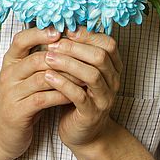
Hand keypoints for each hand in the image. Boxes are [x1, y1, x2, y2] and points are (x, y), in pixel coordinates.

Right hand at [0, 26, 72, 159]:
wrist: (1, 135)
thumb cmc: (20, 103)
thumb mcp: (25, 78)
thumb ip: (38, 61)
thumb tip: (63, 41)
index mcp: (9, 63)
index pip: (21, 39)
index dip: (41, 33)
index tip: (63, 31)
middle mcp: (8, 75)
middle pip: (37, 58)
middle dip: (63, 57)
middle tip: (85, 57)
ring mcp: (11, 93)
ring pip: (42, 78)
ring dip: (66, 77)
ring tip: (86, 76)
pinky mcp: (17, 112)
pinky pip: (43, 99)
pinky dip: (60, 95)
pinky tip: (75, 95)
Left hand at [42, 27, 122, 148]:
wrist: (82, 133)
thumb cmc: (77, 96)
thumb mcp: (79, 71)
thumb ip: (76, 52)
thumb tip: (62, 26)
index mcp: (112, 67)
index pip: (107, 43)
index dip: (86, 35)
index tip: (64, 30)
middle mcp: (113, 81)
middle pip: (100, 56)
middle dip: (74, 47)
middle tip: (52, 44)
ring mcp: (105, 98)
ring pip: (91, 75)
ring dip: (68, 63)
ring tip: (47, 57)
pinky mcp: (92, 114)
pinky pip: (80, 96)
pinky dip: (63, 84)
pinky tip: (47, 77)